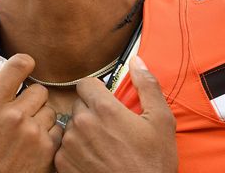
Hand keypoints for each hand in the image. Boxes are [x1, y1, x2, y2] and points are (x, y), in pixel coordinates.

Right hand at [0, 54, 62, 172]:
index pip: (17, 66)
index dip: (24, 64)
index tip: (26, 67)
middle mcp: (14, 116)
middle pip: (39, 90)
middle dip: (32, 99)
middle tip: (22, 113)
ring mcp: (33, 133)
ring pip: (50, 110)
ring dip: (41, 118)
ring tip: (26, 134)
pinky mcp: (47, 150)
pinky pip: (57, 130)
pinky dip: (49, 136)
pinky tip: (35, 146)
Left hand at [54, 56, 176, 172]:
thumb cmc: (153, 163)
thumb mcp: (161, 121)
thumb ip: (147, 86)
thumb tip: (136, 61)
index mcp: (104, 109)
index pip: (85, 83)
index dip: (97, 90)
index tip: (106, 100)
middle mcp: (82, 124)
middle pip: (78, 105)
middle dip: (91, 112)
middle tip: (110, 128)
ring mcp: (70, 145)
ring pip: (70, 126)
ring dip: (83, 132)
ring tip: (103, 146)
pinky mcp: (63, 165)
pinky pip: (63, 148)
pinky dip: (75, 152)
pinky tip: (93, 159)